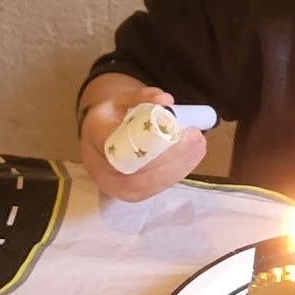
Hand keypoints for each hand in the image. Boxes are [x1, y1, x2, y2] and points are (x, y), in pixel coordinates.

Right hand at [78, 78, 207, 202]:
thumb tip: (167, 100)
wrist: (96, 144)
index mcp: (96, 136)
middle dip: (174, 153)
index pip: (122, 142)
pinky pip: (157, 187)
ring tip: (199, 147)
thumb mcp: (122, 100)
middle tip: (197, 138)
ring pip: (152, 180)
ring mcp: (116, 187)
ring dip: (181, 164)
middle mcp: (101, 168)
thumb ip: (143, 97)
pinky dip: (177, 173)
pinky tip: (191, 159)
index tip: (178, 129)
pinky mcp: (132, 197)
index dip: (152, 139)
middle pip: (141, 167)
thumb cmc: (111, 120)